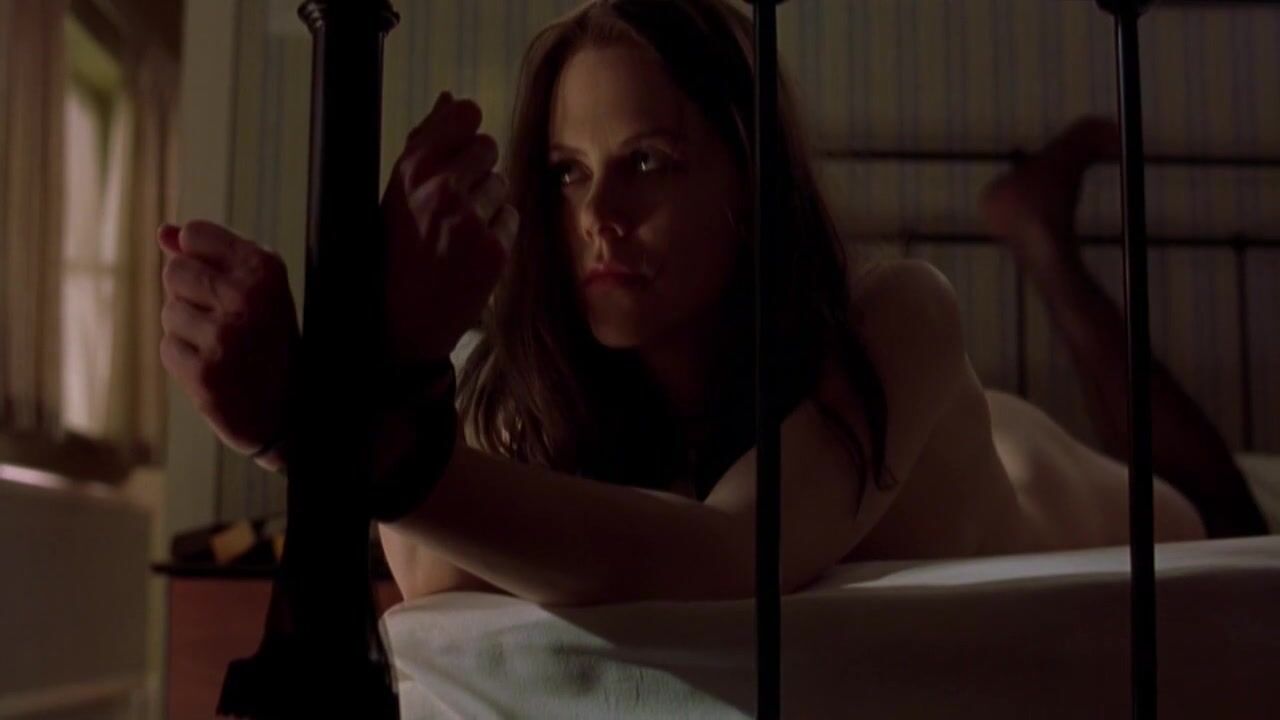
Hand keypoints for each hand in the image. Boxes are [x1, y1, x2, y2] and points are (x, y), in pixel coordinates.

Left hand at [158, 221, 298, 469]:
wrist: (291, 411)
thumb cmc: (271, 341)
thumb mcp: (258, 289)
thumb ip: (212, 256)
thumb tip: (164, 231)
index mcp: (265, 269)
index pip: (195, 234)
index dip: (200, 257)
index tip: (223, 281)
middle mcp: (246, 297)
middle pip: (175, 271)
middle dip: (190, 294)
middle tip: (225, 320)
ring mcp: (223, 336)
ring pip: (169, 311)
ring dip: (189, 330)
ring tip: (223, 347)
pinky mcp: (204, 372)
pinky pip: (168, 347)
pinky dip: (186, 359)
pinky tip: (215, 368)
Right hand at [382, 91, 518, 363]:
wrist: (402, 321)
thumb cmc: (396, 252)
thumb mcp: (396, 193)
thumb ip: (425, 142)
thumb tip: (450, 98)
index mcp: (411, 171)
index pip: (463, 115)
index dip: (466, 129)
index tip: (460, 145)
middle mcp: (440, 189)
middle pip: (488, 147)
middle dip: (478, 169)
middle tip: (455, 201)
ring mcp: (469, 219)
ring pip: (501, 183)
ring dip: (487, 202)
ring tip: (459, 230)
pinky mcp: (494, 248)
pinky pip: (511, 217)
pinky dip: (497, 231)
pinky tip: (472, 249)